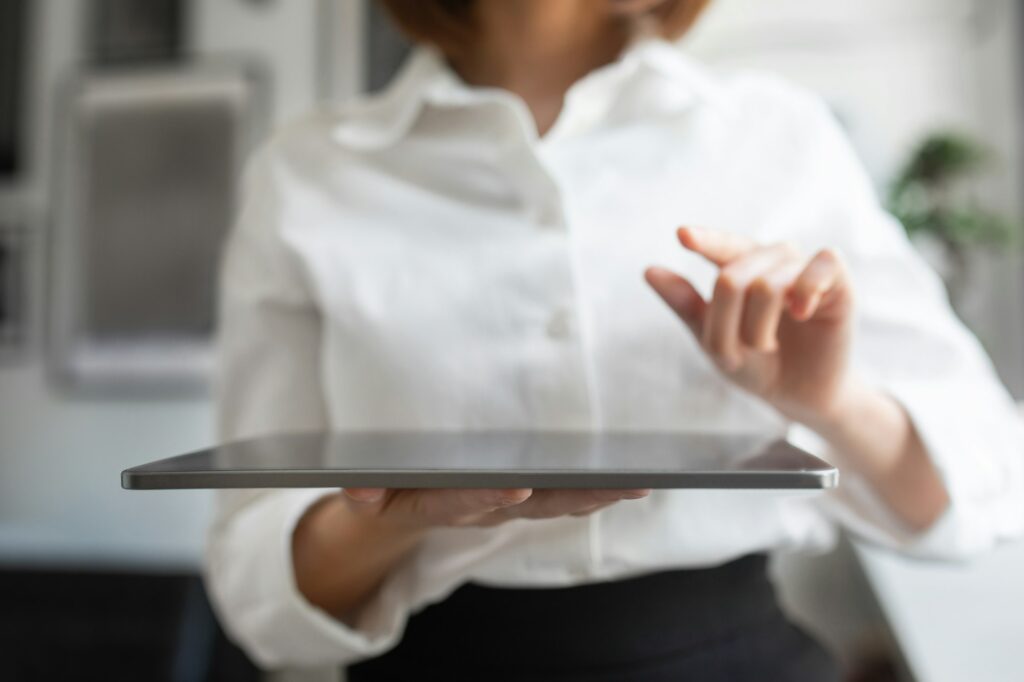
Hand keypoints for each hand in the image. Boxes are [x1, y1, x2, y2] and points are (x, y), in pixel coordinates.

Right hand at [341, 487, 650, 530]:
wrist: (397, 511)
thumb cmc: (386, 489)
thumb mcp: (365, 494)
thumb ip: (363, 493)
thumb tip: (359, 492)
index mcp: (440, 504)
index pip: (463, 501)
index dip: (488, 496)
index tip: (516, 488)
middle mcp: (482, 509)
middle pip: (531, 505)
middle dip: (574, 496)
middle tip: (615, 484)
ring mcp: (506, 506)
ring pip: (556, 501)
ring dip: (596, 493)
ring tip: (636, 480)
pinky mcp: (523, 497)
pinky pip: (563, 496)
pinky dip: (595, 488)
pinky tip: (629, 478)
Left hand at [645, 226, 854, 427]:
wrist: (797, 396)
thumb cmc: (755, 364)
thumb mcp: (713, 339)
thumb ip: (685, 304)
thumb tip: (649, 270)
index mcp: (740, 268)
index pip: (721, 246)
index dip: (705, 239)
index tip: (682, 235)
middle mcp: (772, 261)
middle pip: (734, 276)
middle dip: (726, 324)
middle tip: (739, 351)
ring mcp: (804, 269)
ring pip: (769, 281)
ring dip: (758, 326)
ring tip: (764, 345)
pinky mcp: (839, 282)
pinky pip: (821, 264)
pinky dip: (806, 288)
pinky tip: (801, 311)